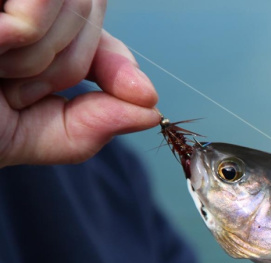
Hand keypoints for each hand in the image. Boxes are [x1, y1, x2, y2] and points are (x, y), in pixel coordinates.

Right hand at [0, 0, 159, 166]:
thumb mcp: (32, 134)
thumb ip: (91, 125)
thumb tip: (149, 109)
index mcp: (23, 18)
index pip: (94, 16)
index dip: (119, 58)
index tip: (140, 94)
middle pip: (88, 10)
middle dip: (65, 67)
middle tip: (12, 87)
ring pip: (67, 8)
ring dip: (37, 60)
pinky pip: (36, 15)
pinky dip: (23, 41)